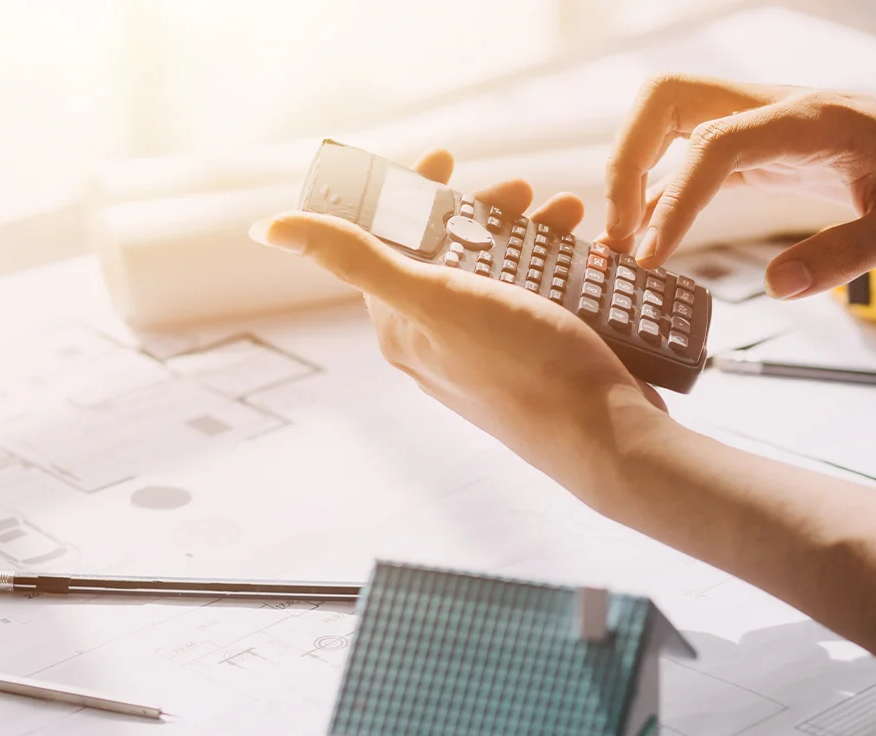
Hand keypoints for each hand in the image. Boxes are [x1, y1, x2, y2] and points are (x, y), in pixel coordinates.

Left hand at [252, 150, 668, 508]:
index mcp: (402, 327)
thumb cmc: (525, 369)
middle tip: (524, 189)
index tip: (447, 160)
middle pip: (446, 251)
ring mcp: (487, 352)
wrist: (604, 435)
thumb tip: (271, 227)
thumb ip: (360, 259)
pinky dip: (555, 263)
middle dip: (483, 209)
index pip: (385, 243)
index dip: (409, 193)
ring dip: (527, 230)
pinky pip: (533, 294)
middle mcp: (438, 341)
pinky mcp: (533, 359)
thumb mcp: (438, 299)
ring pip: (496, 269)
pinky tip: (583, 252)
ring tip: (568, 210)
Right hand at [603, 75, 875, 297]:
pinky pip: (695, 153)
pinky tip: (660, 239)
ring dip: (636, 172)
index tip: (650, 260)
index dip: (670, 202)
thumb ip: (846, 255)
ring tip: (627, 246)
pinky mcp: (768, 147)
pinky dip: (664, 189)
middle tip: (620, 238)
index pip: (711, 146)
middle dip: (626, 162)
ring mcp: (768, 124)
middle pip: (666, 101)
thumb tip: (775, 287)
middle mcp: (777, 108)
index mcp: (809, 121)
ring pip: (671, 120)